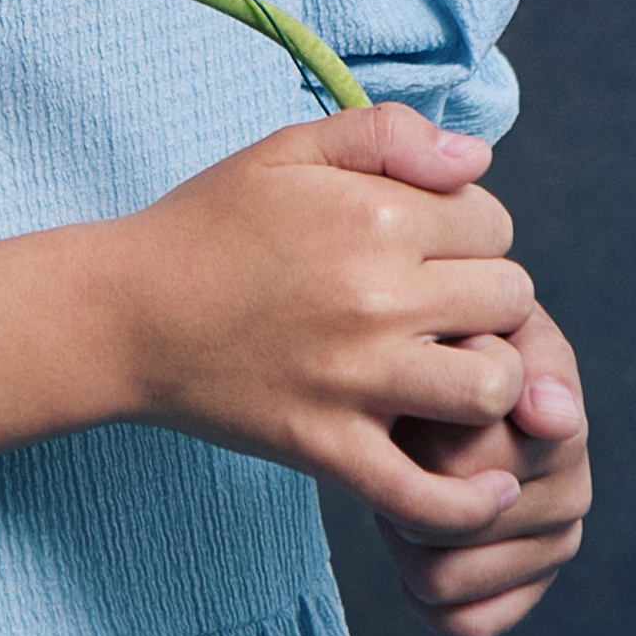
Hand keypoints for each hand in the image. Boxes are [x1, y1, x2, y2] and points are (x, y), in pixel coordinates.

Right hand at [107, 102, 534, 537]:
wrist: (125, 312)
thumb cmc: (209, 225)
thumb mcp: (288, 150)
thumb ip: (388, 132)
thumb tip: (476, 159)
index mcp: (374, 215)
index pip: (494, 223)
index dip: (472, 232)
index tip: (432, 248)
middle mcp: (377, 296)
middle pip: (510, 299)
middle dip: (490, 299)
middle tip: (444, 309)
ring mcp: (356, 379)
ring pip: (493, 387)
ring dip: (491, 380)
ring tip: (454, 374)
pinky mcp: (329, 447)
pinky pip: (428, 495)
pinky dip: (472, 502)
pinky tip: (489, 485)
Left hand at [373, 301, 590, 635]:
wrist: (438, 373)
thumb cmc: (448, 347)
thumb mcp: (474, 328)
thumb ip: (513, 357)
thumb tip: (550, 414)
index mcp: (562, 426)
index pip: (474, 463)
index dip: (428, 438)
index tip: (419, 401)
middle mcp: (572, 492)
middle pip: (453, 521)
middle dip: (405, 484)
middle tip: (394, 446)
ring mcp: (552, 547)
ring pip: (445, 576)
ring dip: (404, 539)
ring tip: (399, 488)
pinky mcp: (525, 592)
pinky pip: (467, 625)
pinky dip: (426, 599)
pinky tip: (412, 550)